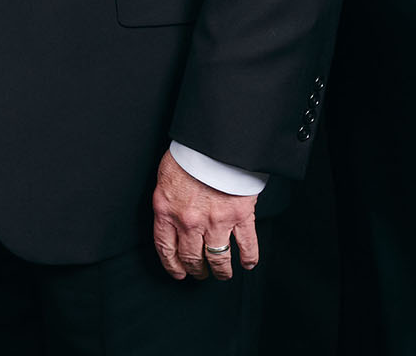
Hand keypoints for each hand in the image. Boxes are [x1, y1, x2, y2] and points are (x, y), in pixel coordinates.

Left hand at [151, 151, 258, 280]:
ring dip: (221, 270)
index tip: (178, 273)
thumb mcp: (166, 177)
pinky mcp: (239, 216)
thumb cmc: (189, 154)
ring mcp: (215, 221)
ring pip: (218, 258)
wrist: (214, 142)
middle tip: (200, 274)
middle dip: (196, 270)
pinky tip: (248, 263)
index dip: (172, 265)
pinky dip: (249, 257)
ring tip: (223, 274)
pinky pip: (246, 245)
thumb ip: (168, 200)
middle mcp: (189, 222)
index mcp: (167, 210)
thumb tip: (171, 214)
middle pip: (191, 257)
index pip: (165, 248)